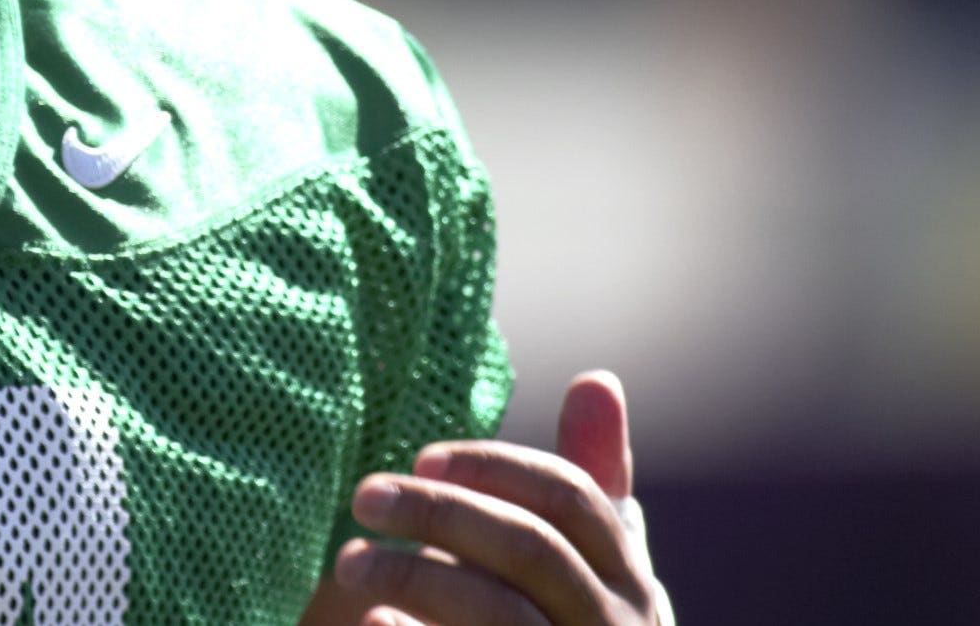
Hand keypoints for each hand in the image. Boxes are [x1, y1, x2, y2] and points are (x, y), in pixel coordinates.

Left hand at [322, 371, 672, 625]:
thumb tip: (597, 379)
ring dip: (416, 576)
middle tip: (362, 494)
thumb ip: (592, 482)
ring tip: (347, 563)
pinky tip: (373, 622)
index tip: (421, 458)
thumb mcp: (594, 567)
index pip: (575, 500)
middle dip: (442, 513)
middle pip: (531, 550)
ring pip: (501, 615)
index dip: (497, 468)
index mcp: (632, 586)